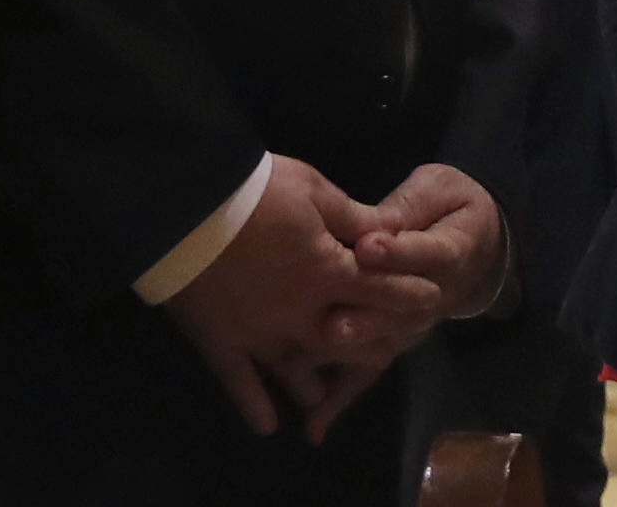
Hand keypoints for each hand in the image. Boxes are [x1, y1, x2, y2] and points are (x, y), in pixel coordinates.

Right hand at [165, 155, 434, 441]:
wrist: (186, 205)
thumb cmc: (256, 190)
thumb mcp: (313, 190)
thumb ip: (355, 217)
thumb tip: (395, 229)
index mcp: (327, 271)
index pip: (380, 291)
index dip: (408, 295)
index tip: (429, 303)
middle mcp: (300, 313)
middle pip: (345, 339)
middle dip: (369, 346)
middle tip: (384, 352)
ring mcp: (259, 333)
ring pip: (295, 368)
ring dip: (311, 383)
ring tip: (320, 394)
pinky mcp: (221, 342)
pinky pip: (239, 382)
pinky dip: (252, 405)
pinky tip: (266, 426)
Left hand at [341, 162, 509, 361]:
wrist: (479, 244)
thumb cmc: (449, 206)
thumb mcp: (437, 190)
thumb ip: (409, 207)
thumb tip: (372, 226)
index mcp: (457, 247)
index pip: (431, 252)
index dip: (398, 252)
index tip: (365, 246)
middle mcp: (444, 290)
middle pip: (411, 302)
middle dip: (374, 303)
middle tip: (339, 298)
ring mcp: (427, 316)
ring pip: (397, 329)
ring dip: (363, 331)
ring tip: (330, 330)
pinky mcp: (408, 332)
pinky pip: (387, 348)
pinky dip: (361, 355)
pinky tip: (329, 350)